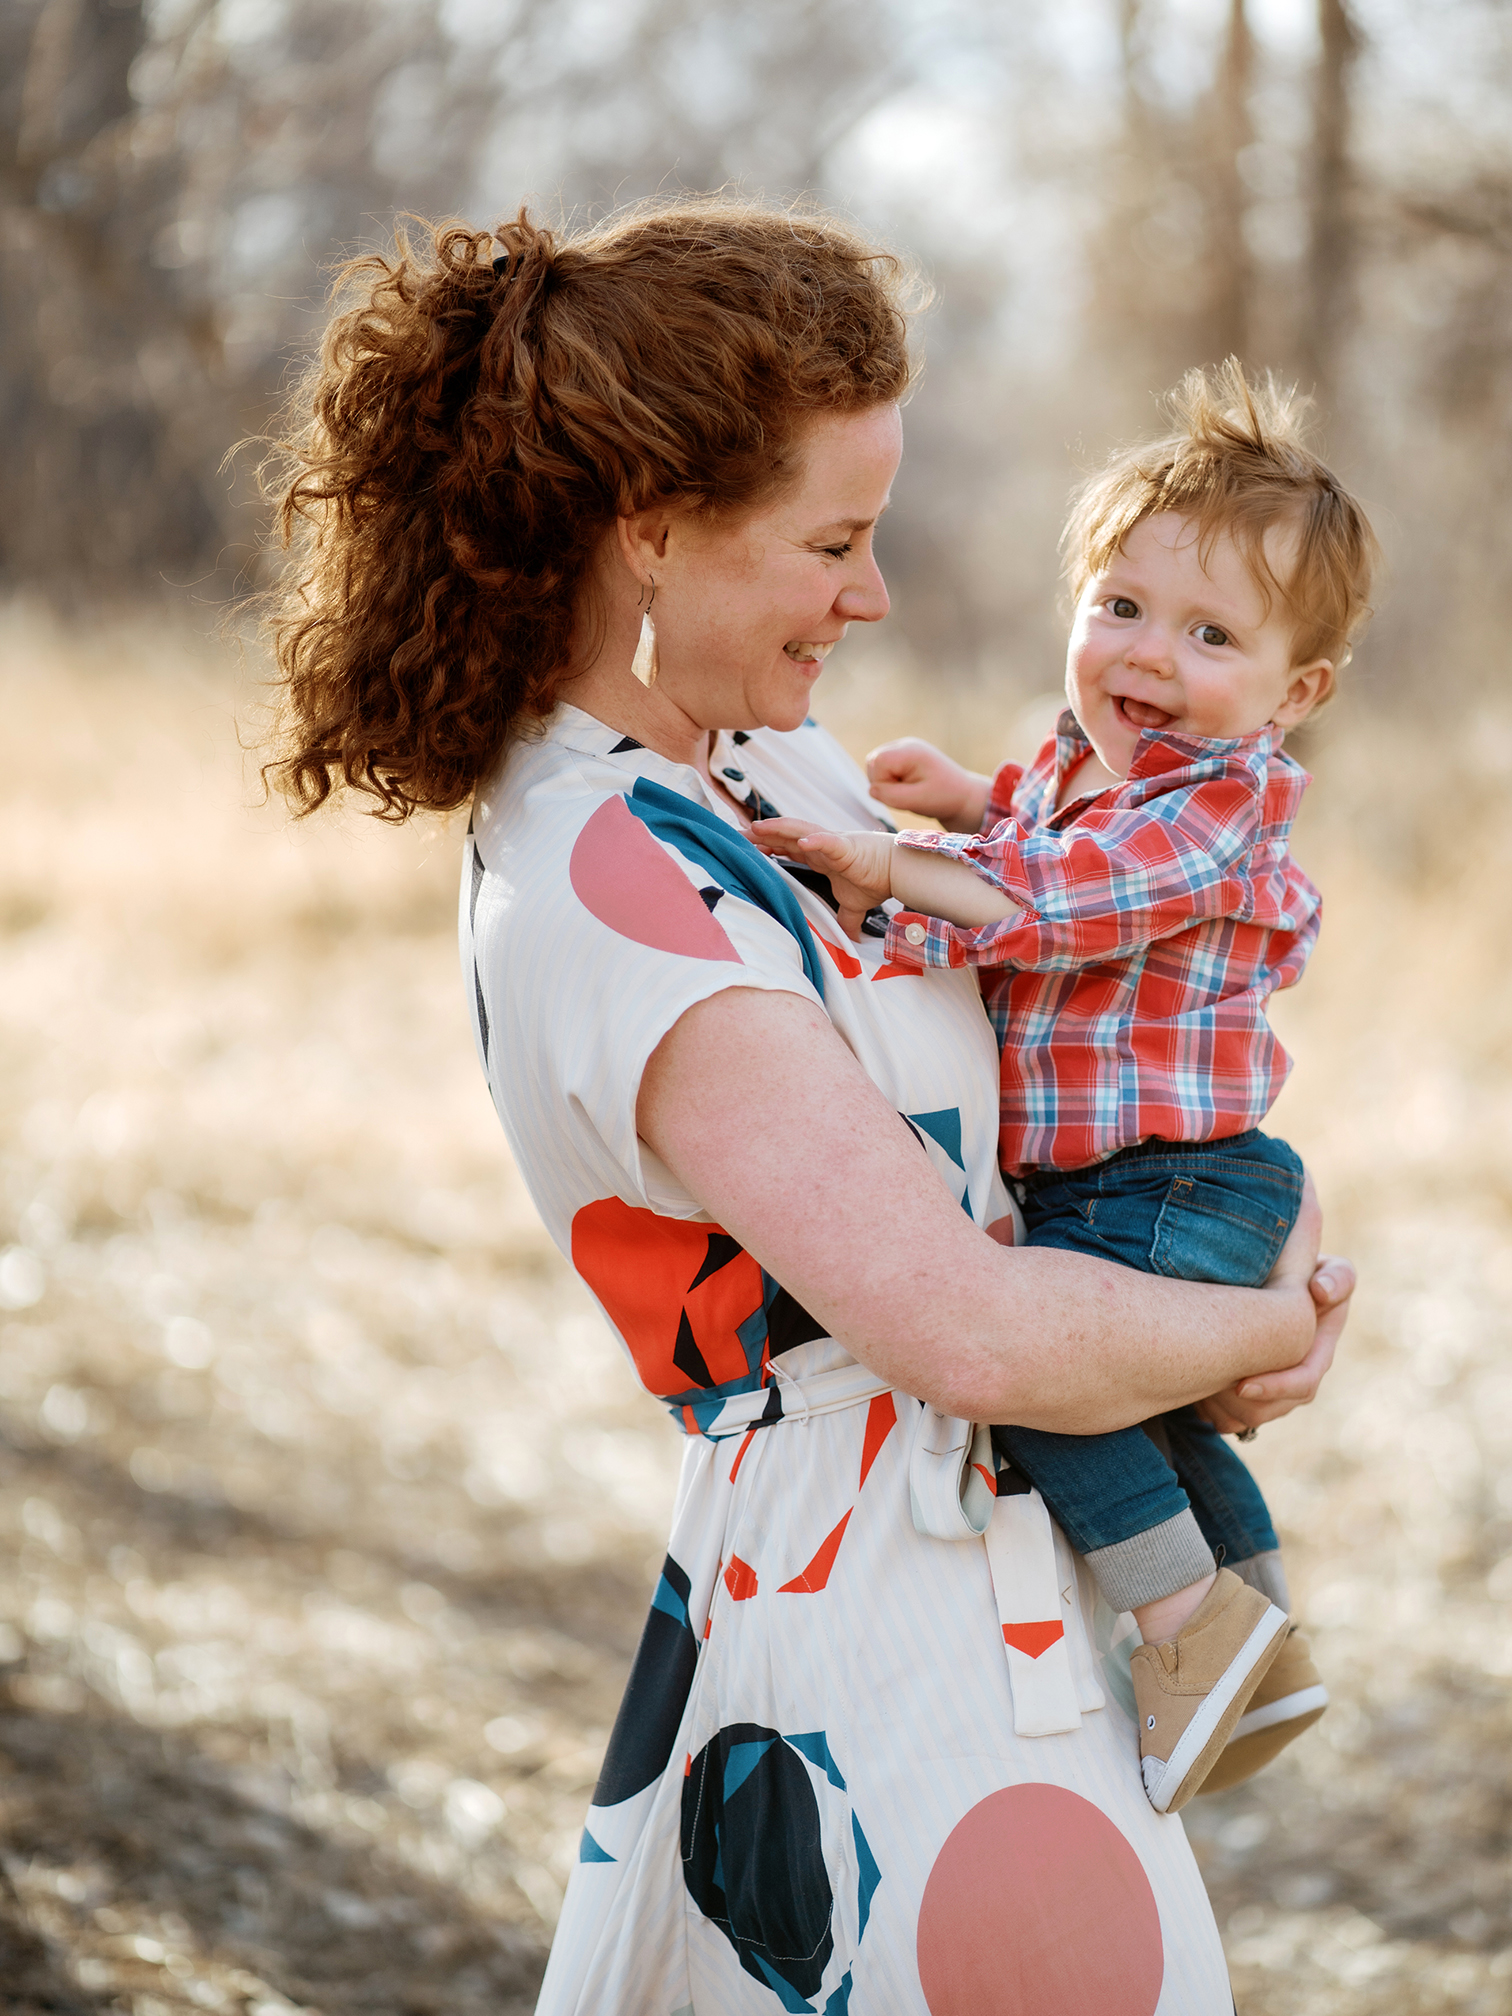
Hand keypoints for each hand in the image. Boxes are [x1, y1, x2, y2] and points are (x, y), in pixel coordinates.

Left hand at [749, 819, 893, 939]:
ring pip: (800, 832)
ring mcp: (832, 843)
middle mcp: (821, 845)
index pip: (786, 848)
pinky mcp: (847, 847)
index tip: (744, 848)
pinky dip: (815, 842)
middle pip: (785, 837)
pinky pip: (829, 842)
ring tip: (756, 829)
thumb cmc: (877, 879)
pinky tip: (801, 843)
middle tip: (734, 834)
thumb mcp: (853, 905)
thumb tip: (847, 942)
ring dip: (778, 830)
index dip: (766, 847)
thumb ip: (844, 920)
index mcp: (820, 856)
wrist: (899, 871)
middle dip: (761, 835)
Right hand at [866, 738, 990, 827]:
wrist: (963, 795)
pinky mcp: (904, 757)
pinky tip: (908, 786)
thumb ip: (891, 796)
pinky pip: (883, 769)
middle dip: (883, 782)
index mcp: (911, 751)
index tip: (902, 793)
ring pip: (875, 765)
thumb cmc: (944, 797)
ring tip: (909, 790)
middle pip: (873, 761)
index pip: (877, 762)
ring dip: (886, 782)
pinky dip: (890, 781)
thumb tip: (872, 790)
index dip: (883, 782)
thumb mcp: (918, 801)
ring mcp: (905, 748)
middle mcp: (906, 744)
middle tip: (907, 793)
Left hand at [1195, 1177, 1354, 1433]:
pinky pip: (1261, 1415)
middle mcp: (1313, 1324)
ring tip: (1214, 1400)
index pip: (1340, 1279)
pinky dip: (1235, 1417)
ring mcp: (1296, 1360)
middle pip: (1312, 1364)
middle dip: (1280, 1381)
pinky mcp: (1268, 1389)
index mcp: (1316, 1282)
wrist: (1190, 1315)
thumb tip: (1292, 1170)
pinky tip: (1205, 1414)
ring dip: (1254, 1404)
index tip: (1314, 1287)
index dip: (1332, 1284)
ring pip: (1290, 1394)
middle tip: (1242, 1387)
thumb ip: (1266, 1221)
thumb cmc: (1220, 1259)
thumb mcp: (1233, 1243)